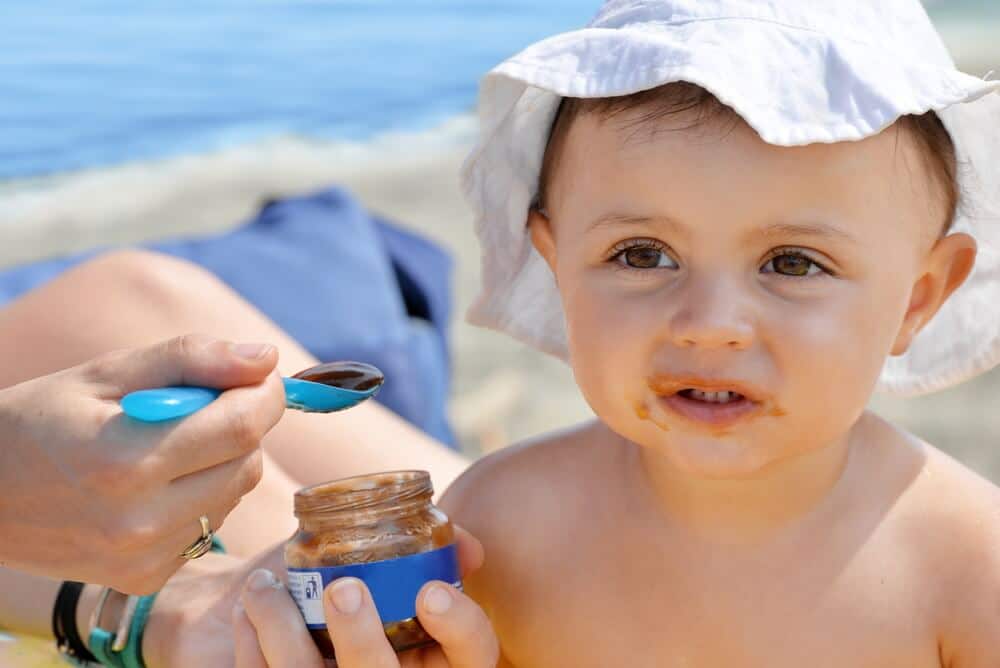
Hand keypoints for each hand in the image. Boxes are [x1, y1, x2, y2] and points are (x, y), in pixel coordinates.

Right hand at [0, 334, 283, 593]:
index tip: (256, 375)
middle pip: (248, 461)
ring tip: (167, 446)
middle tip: (199, 406)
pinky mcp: (146, 577)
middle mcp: (140, 521)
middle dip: (241, 424)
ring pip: (235, 494)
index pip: (243, 425)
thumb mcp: (107, 373)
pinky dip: (202, 497)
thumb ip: (192, 359)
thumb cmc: (41, 420)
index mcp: (126, 461)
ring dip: (222, 461)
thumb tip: (266, 359)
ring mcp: (144, 557)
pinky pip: (210, 525)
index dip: (265, 393)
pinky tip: (156, 485)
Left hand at [159, 528, 496, 667]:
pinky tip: (247, 611)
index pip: (473, 653)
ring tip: (262, 585)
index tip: (430, 590)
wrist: (301, 635)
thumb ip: (434, 557)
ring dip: (282, 631)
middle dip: (361, 637)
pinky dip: (251, 647)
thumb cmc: (367, 601)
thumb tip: (466, 543)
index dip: (459, 625)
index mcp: (438, 661)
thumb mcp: (404, 584)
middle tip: (342, 589)